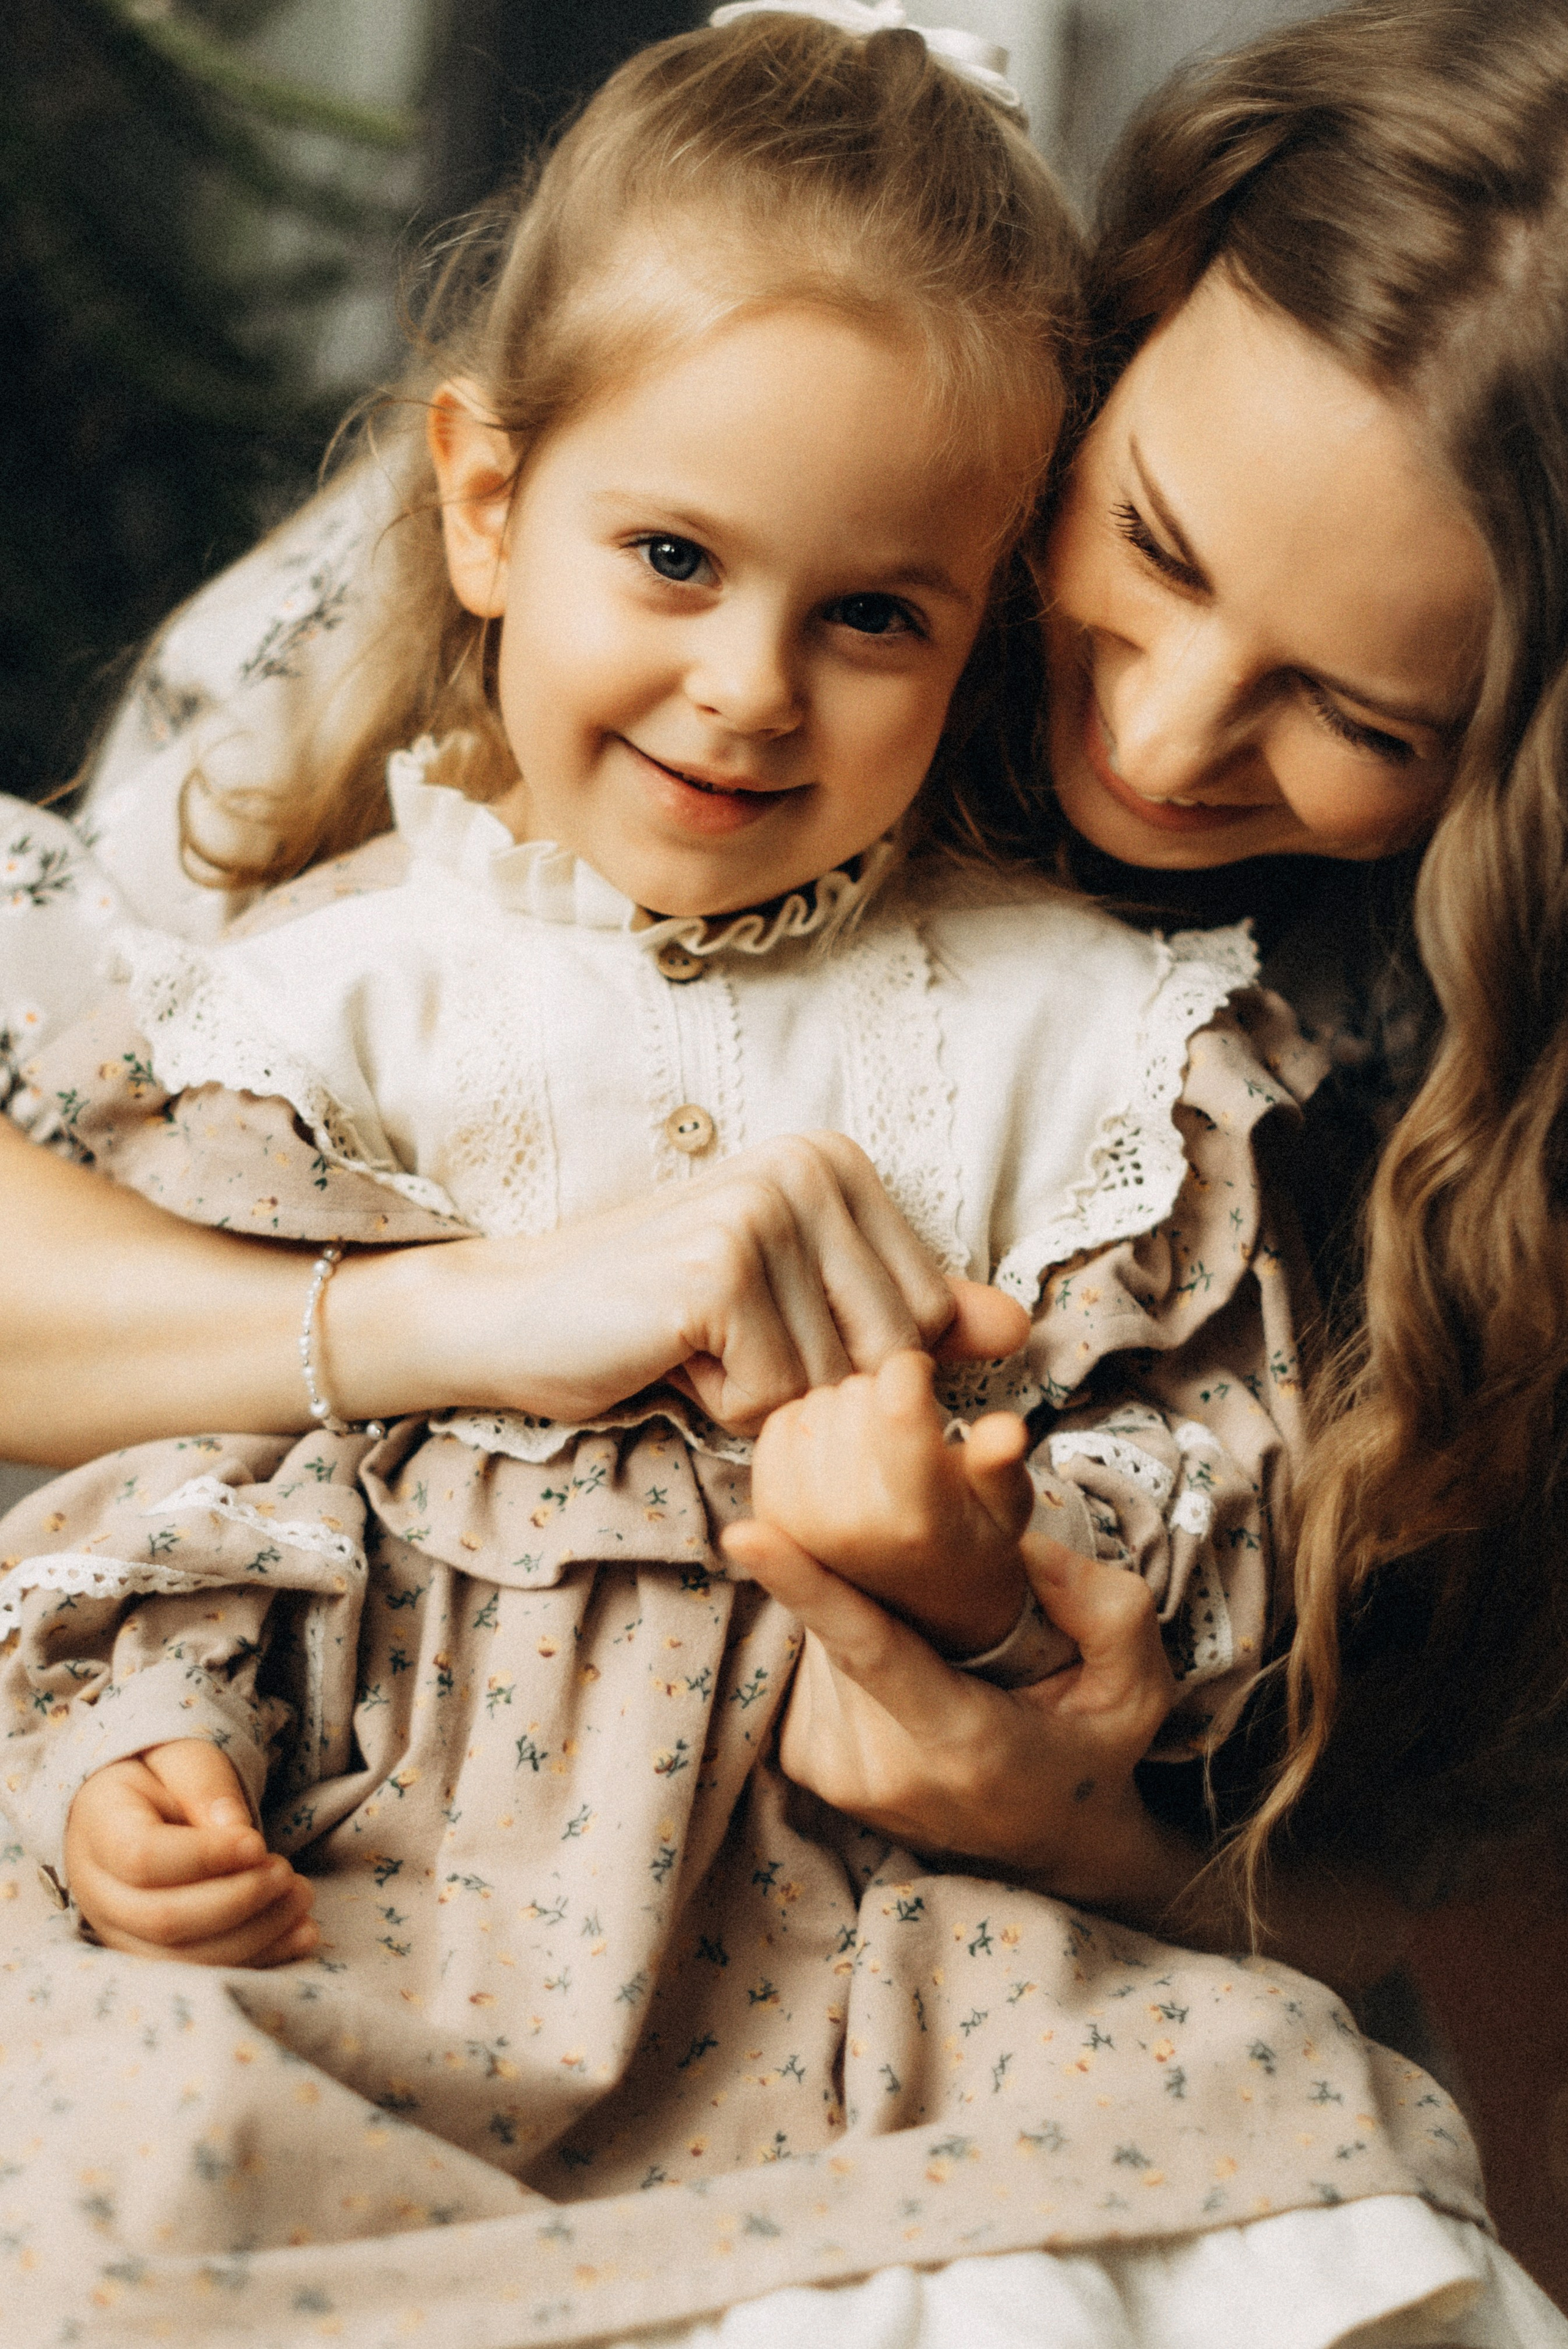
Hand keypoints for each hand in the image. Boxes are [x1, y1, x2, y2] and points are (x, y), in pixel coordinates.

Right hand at [64, 1740, 317, 1966]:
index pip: (143, 1857)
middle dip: (238, 1900)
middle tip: (286, 1872)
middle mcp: (98, 1891)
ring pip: (183, 1960)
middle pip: (163, 1919)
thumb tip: (238, 1832)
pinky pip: (202, 1976)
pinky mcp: (153, 1958)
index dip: (206, 1857)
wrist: (142, 1808)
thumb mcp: (184, 1758)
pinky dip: (259, 1960)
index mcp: (99, 1828)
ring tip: (300, 1896)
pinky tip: (302, 1934)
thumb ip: (207, 1786)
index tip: (258, 1844)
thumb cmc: (165, 1778)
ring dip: (254, 1935)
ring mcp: (120, 1933)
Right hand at [338, 1132, 1027, 1437]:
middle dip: (811, 1386)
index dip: (852, 1363)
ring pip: (831, 1386)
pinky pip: (772, 1400)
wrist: (521, 1317)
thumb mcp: (799, 1311)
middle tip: (728, 1344)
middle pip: (891, 1354)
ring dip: (762, 1399)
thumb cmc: (662, 1318)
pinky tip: (669, 1355)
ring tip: (697, 1348)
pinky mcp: (720, 1269)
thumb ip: (908, 1318)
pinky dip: (719, 1406)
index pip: (928, 1318)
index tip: (771, 1328)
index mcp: (838, 1163)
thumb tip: (1020, 1328)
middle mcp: (811, 1168)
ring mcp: (765, 1210)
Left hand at [720, 1517, 1176, 1900]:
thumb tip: (1023, 1548)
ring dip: (866, 1608)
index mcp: (959, 1744)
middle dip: (872, 1573)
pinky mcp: (807, 1766)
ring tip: (938, 1641)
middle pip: (846, 1624)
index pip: (868, 1650)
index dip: (805, 1586)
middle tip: (938, 1574)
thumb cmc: (1092, 1754)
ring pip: (824, 1640)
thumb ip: (1106, 1610)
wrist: (1050, 1849)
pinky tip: (907, 1662)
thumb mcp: (1135, 1688)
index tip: (745, 1532)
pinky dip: (849, 1642)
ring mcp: (835, 1774)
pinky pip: (817, 1664)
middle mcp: (881, 1767)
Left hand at [749, 1350, 1033, 1654]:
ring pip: (817, 1403)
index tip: (921, 1379)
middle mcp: (853, 1525)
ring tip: (872, 1442)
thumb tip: (1007, 1429)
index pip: (897, 1400)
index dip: (911, 1369)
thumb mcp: (1004, 1506)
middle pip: (856, 1393)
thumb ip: (999, 1465)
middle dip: (881, 1393)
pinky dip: (804, 1422)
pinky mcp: (768, 1512)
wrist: (917, 1601)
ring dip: (842, 1408)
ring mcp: (802, 1521)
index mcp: (917, 1518)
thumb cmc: (966, 1537)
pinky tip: (834, 1446)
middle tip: (901, 1428)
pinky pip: (777, 1425)